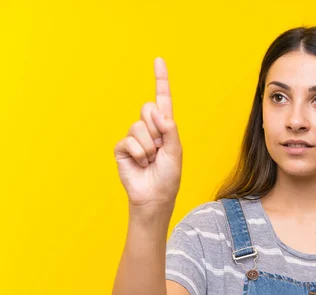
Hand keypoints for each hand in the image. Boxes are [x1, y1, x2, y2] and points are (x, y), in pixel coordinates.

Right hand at [114, 57, 182, 207]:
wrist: (155, 196)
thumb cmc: (168, 176)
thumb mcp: (176, 151)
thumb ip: (170, 129)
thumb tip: (157, 111)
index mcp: (164, 127)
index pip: (162, 99)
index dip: (160, 80)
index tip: (159, 60)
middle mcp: (148, 129)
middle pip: (147, 108)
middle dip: (156, 128)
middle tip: (159, 148)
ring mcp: (133, 137)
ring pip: (139, 126)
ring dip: (149, 146)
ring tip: (151, 160)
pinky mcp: (122, 148)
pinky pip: (129, 141)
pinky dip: (139, 154)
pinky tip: (141, 164)